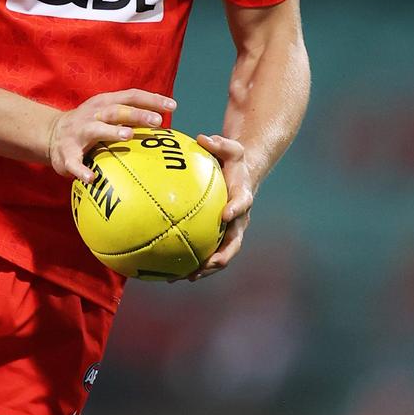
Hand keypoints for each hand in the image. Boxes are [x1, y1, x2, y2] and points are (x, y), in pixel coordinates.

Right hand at [47, 89, 176, 181]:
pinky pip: (74, 163)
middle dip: (137, 114)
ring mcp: (78, 133)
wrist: (51, 134)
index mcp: (104, 103)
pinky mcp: (66, 153)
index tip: (173, 106)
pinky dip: (82, 170)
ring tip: (128, 136)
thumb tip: (162, 119)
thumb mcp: (107, 112)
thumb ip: (130, 113)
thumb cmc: (90, 123)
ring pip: (96, 130)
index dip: (151, 99)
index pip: (131, 96)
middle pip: (116, 111)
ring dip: (112, 132)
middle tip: (157, 122)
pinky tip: (92, 179)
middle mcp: (92, 115)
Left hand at [187, 133, 253, 281]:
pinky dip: (192, 263)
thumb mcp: (231, 148)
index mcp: (243, 196)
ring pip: (220, 255)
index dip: (235, 210)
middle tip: (207, 263)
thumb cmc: (234, 160)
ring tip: (183, 277)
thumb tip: (203, 137)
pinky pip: (206, 251)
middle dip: (221, 256)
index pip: (242, 204)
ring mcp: (230, 231)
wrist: (243, 175)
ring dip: (204, 269)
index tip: (225, 215)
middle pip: (234, 243)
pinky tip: (170, 271)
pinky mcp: (218, 235)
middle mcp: (239, 219)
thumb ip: (220, 143)